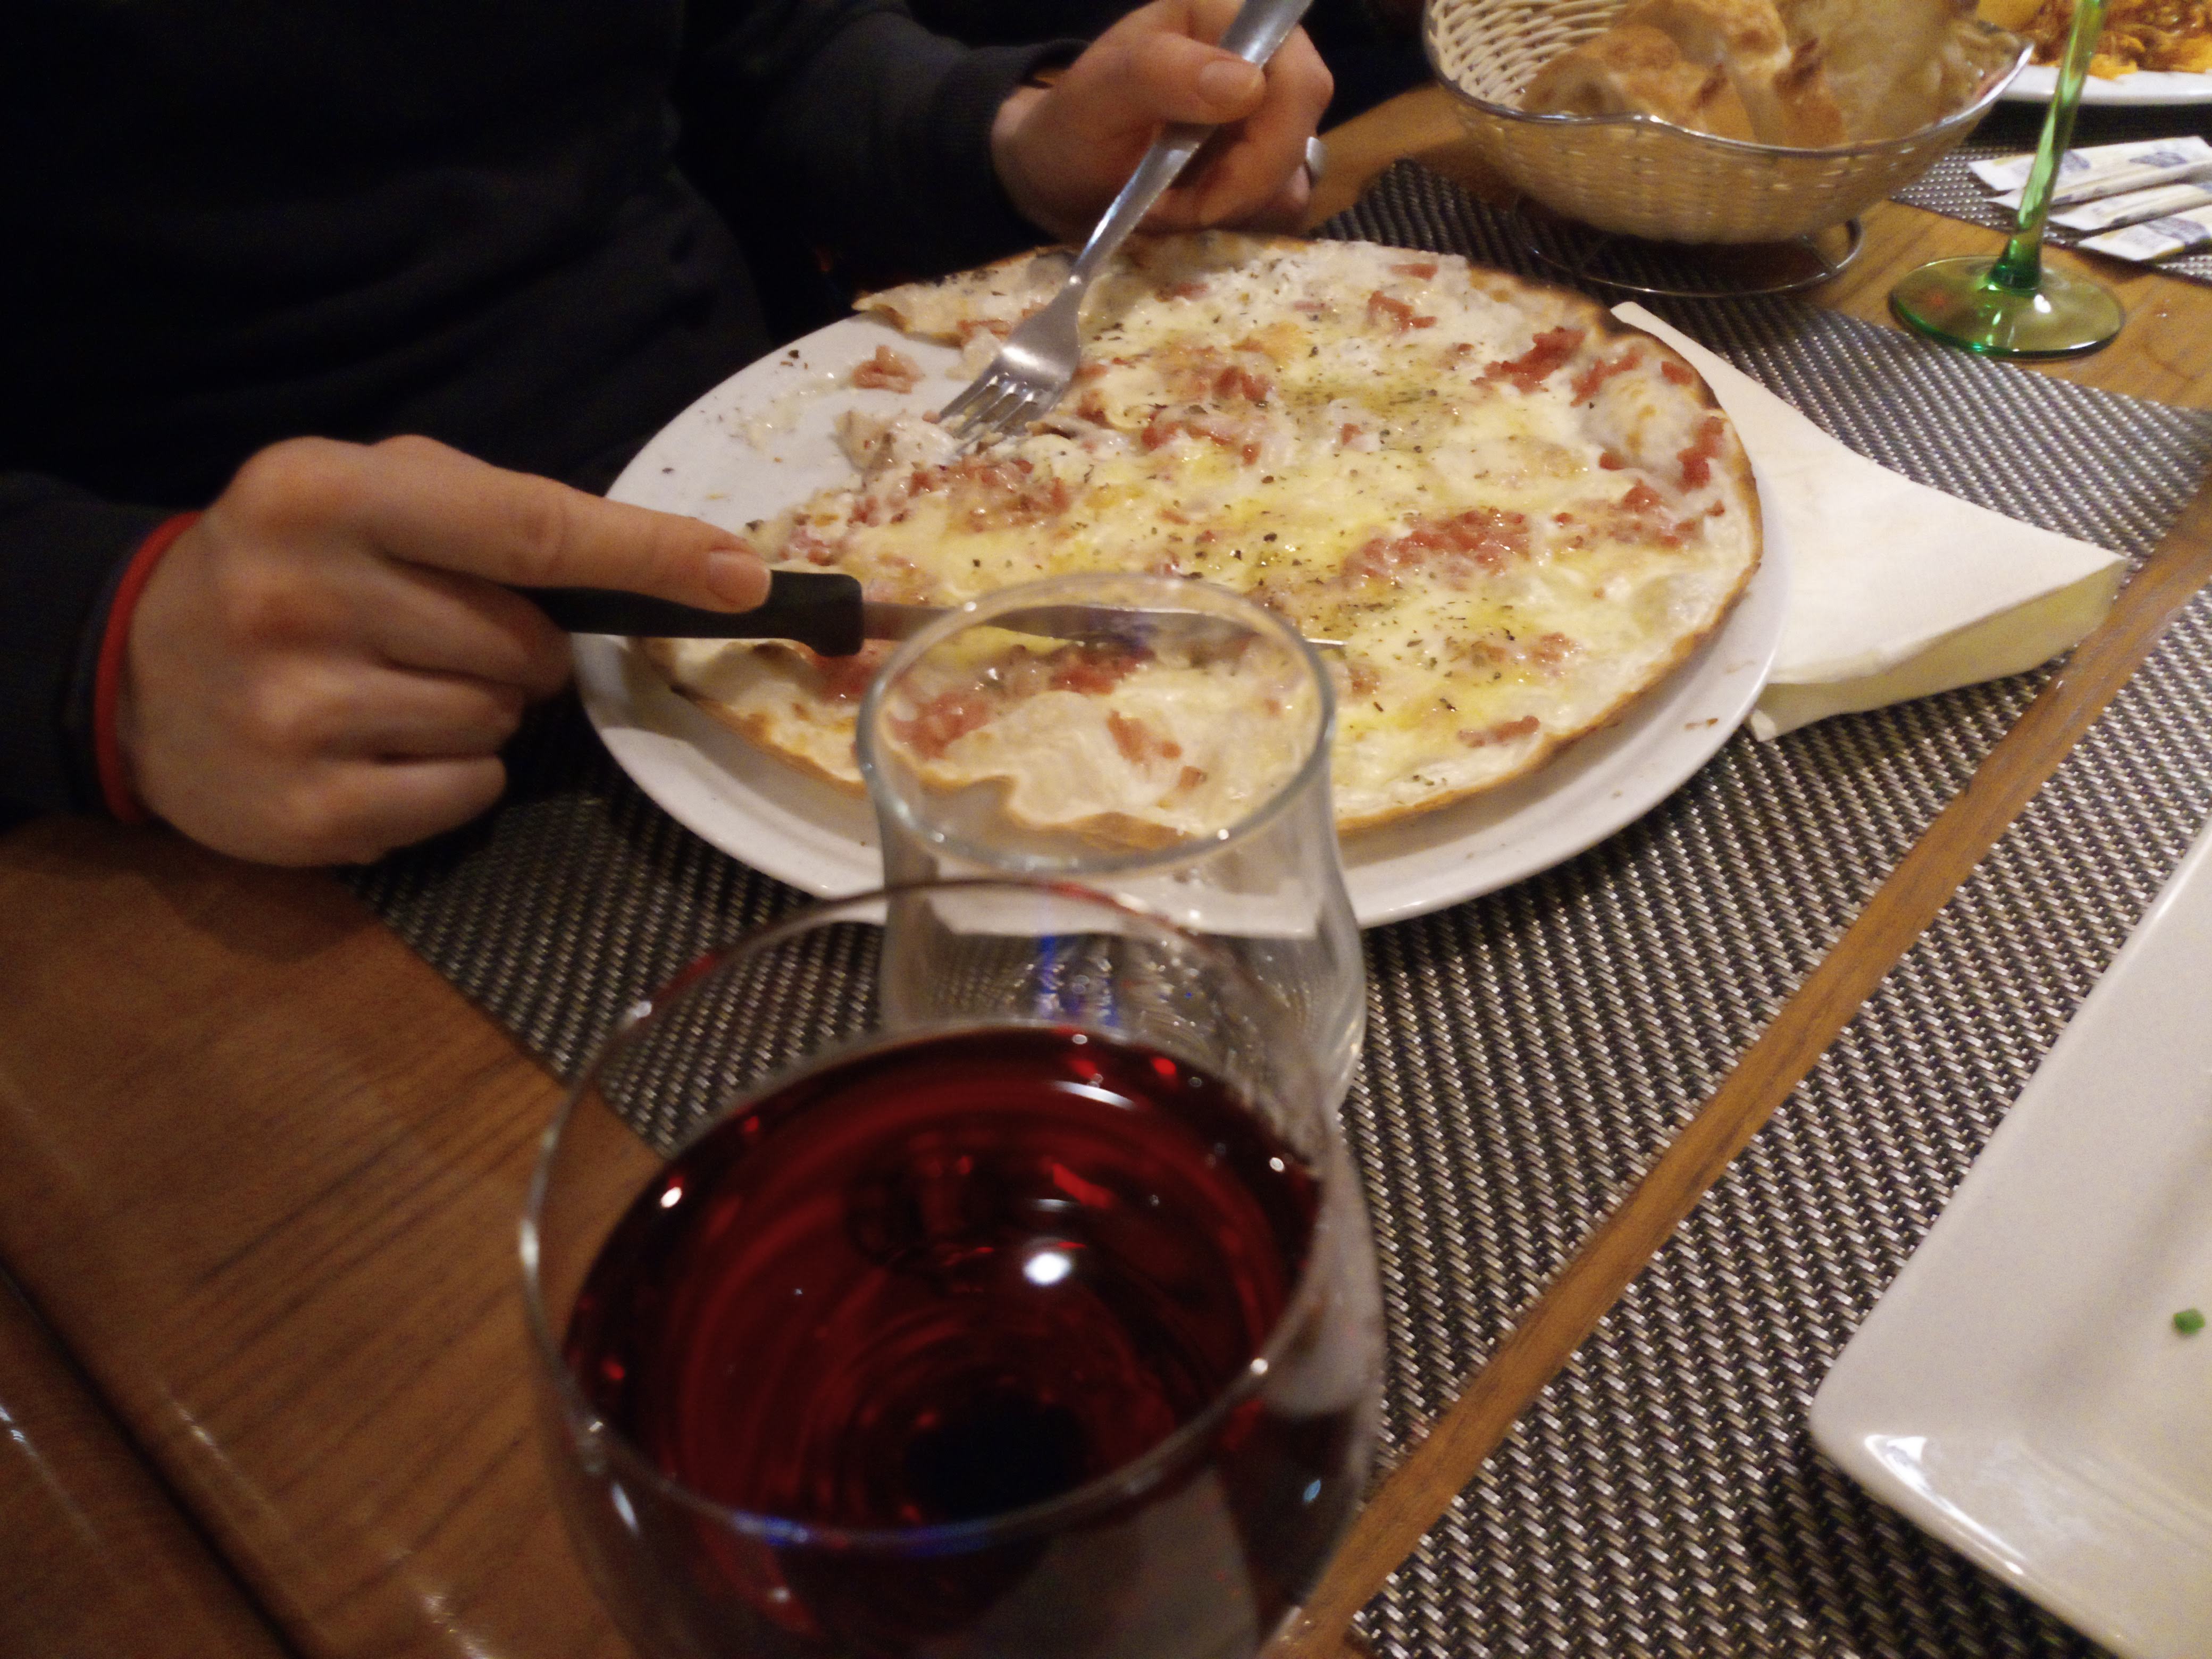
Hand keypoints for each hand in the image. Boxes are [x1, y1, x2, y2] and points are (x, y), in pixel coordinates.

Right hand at [118, 434, 768, 865]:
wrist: (135, 668)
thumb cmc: (294, 564)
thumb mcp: (370, 493)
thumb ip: (502, 514)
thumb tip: (682, 564)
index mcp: (325, 495)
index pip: (531, 530)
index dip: (650, 555)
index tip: (741, 578)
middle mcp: (300, 597)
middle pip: (525, 644)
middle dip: (517, 648)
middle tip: (438, 638)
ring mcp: (296, 711)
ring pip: (499, 724)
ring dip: (481, 712)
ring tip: (391, 687)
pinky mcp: (306, 811)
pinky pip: (467, 794)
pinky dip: (454, 778)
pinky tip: (379, 746)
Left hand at [990, 0, 1333, 243]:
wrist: (1063, 177)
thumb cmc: (1073, 126)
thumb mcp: (1097, 94)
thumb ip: (1161, 73)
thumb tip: (1248, 85)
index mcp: (1229, 20)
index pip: (1299, 79)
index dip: (1265, 146)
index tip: (1200, 191)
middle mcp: (1264, 64)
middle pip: (1300, 137)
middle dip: (1236, 191)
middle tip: (1168, 207)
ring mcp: (1269, 122)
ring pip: (1291, 185)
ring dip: (1225, 212)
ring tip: (1164, 205)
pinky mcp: (1265, 171)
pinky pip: (1276, 212)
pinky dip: (1228, 225)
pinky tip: (1183, 214)